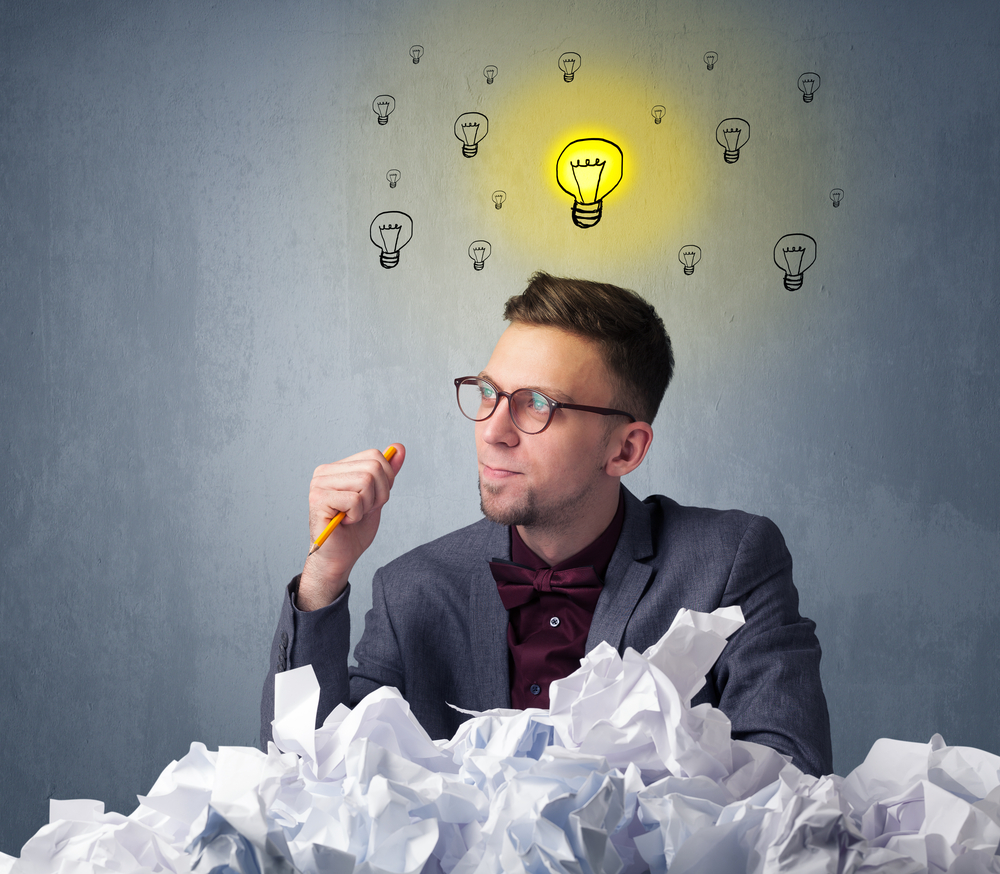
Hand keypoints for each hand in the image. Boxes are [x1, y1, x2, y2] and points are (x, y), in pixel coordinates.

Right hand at [297, 444, 404, 609]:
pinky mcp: (318, 499)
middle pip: (373, 467)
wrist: (340, 558)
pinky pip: (355, 499)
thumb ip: (387, 473)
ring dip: (367, 505)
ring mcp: (319, 484)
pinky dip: (357, 515)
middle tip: (362, 511)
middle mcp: (324, 472)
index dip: (385, 480)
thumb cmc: (355, 530)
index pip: (374, 456)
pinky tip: (345, 522)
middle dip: (378, 494)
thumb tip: (399, 447)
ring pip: (365, 482)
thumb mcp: (378, 497)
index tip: (372, 500)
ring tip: (352, 516)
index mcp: (337, 467)